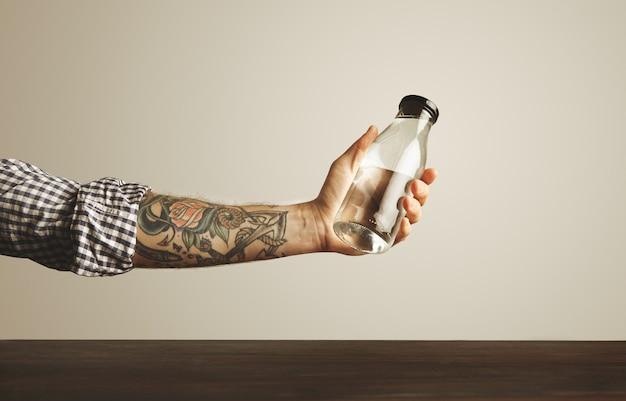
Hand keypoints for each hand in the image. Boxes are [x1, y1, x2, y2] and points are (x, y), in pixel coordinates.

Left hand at [311, 125, 437, 254]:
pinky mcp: (381, 239)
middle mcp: (391, 205)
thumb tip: (374, 128)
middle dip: (423, 192)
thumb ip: (359, 148)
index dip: (426, 177)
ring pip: (413, 218)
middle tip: (414, 185)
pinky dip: (404, 230)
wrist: (317, 219)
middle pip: (419, 199)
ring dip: (416, 209)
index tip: (431, 171)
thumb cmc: (330, 194)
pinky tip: (403, 223)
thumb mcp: (345, 166)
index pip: (414, 181)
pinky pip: (399, 237)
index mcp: (388, 188)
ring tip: (406, 201)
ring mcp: (388, 223)